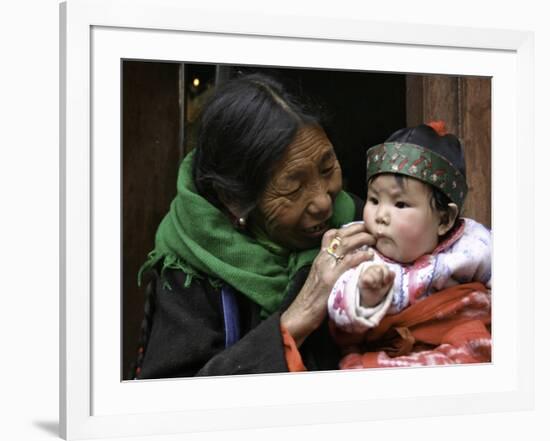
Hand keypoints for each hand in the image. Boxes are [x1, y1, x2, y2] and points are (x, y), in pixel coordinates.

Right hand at [281, 223, 375, 345]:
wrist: (301, 313)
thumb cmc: (313, 299)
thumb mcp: (320, 277)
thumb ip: (331, 267)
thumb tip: (346, 262)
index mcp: (320, 257)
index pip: (331, 235)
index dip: (347, 228)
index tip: (361, 227)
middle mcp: (322, 258)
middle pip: (340, 235)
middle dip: (358, 228)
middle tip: (372, 229)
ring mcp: (326, 267)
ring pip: (345, 244)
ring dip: (362, 238)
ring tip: (373, 239)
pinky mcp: (331, 279)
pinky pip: (348, 262)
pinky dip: (360, 256)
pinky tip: (370, 256)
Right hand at [358, 264, 394, 306]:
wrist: (371, 299)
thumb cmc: (379, 290)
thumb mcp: (388, 285)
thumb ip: (391, 278)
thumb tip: (393, 273)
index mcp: (380, 268)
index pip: (385, 267)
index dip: (387, 275)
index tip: (385, 282)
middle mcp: (372, 268)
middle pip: (379, 269)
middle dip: (381, 279)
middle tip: (379, 285)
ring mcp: (366, 272)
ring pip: (374, 273)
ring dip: (377, 282)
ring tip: (375, 286)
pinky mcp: (361, 278)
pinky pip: (368, 277)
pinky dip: (372, 283)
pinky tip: (371, 286)